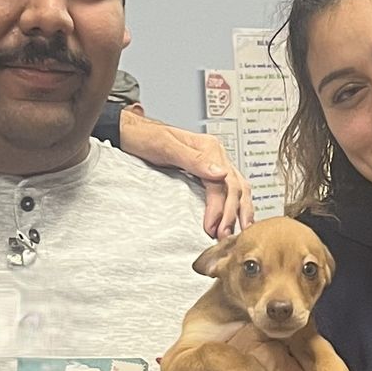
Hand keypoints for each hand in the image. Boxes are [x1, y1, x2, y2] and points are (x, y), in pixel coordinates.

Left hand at [119, 110, 254, 236]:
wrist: (131, 133)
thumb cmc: (145, 137)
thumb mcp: (166, 146)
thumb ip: (194, 160)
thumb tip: (220, 174)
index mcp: (209, 148)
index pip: (222, 184)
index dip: (220, 208)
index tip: (212, 228)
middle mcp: (215, 155)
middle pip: (235, 188)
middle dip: (232, 214)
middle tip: (224, 237)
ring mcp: (214, 164)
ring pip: (238, 189)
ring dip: (240, 212)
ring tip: (238, 233)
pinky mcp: (208, 172)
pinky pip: (229, 189)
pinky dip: (235, 205)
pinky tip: (235, 219)